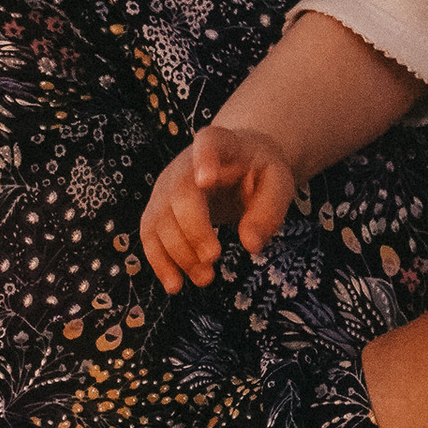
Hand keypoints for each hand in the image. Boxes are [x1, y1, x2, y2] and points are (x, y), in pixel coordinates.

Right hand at [140, 126, 299, 292]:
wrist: (237, 165)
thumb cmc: (258, 173)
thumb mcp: (277, 183)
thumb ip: (269, 210)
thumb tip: (250, 244)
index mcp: (220, 144)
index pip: (210, 142)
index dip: (205, 159)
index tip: (206, 180)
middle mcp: (184, 164)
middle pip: (180, 193)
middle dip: (194, 229)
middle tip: (215, 257)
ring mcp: (166, 186)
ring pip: (161, 219)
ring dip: (179, 254)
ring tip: (206, 279)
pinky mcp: (158, 210)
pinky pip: (149, 235)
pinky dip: (159, 262)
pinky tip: (175, 284)